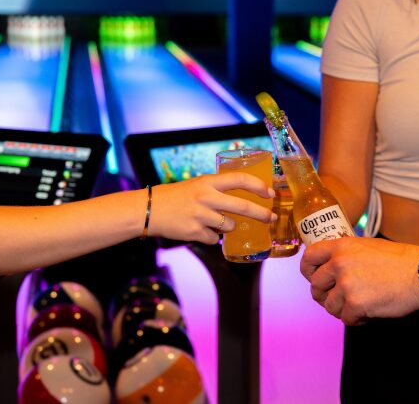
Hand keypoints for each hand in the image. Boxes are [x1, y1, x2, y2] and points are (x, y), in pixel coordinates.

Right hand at [150, 173, 275, 243]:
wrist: (147, 210)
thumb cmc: (175, 197)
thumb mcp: (197, 185)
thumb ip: (217, 189)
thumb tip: (244, 198)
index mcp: (208, 182)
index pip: (240, 179)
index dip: (259, 186)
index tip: (270, 193)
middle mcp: (206, 197)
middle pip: (242, 206)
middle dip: (261, 214)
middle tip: (271, 219)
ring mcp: (200, 215)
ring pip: (229, 226)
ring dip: (228, 227)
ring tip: (212, 221)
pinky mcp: (194, 232)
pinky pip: (213, 238)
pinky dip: (210, 236)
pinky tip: (197, 229)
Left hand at [301, 237, 418, 325]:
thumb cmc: (400, 260)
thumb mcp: (367, 246)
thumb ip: (347, 255)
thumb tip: (332, 266)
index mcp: (341, 247)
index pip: (309, 256)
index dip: (307, 270)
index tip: (312, 278)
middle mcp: (339, 264)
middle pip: (316, 286)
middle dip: (324, 296)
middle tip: (337, 299)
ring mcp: (347, 284)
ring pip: (330, 306)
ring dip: (342, 309)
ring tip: (358, 305)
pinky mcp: (356, 304)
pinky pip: (346, 319)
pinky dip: (356, 319)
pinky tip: (368, 313)